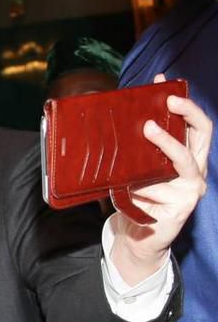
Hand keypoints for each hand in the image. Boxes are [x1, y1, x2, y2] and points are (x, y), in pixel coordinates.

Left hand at [110, 74, 211, 284]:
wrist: (137, 236)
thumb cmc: (136, 196)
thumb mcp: (136, 166)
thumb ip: (136, 145)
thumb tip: (120, 111)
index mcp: (188, 156)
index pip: (195, 125)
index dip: (184, 103)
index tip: (164, 85)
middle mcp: (195, 171)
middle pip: (202, 136)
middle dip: (185, 115)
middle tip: (167, 102)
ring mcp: (191, 190)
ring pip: (179, 163)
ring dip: (163, 148)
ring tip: (148, 131)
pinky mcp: (182, 209)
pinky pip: (158, 191)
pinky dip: (139, 188)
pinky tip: (126, 187)